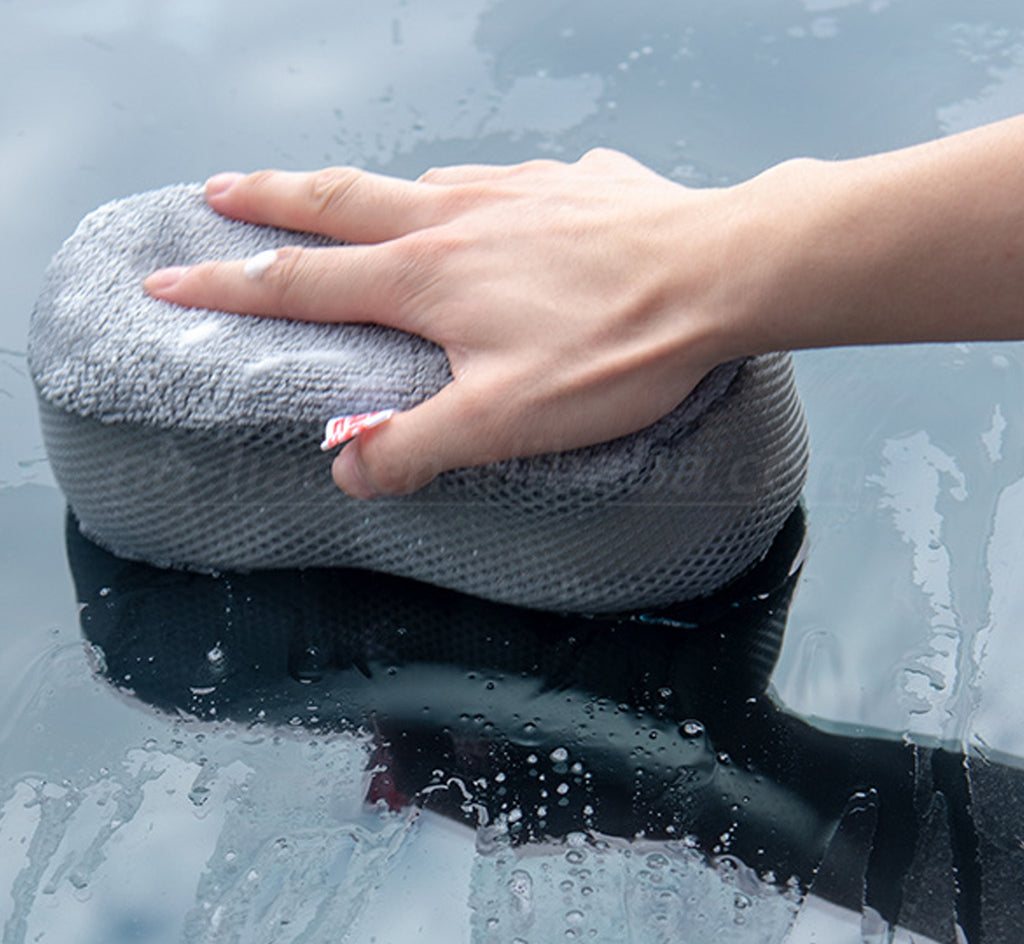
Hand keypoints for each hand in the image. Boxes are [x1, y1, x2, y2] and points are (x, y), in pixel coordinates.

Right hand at [144, 150, 745, 497]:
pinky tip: (483, 200)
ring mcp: (514, 189)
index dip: (228, 286)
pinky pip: (498, 181)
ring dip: (362, 188)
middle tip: (220, 190)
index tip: (171, 277)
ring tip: (342, 197)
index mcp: (425, 277)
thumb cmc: (614, 350)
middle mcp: (455, 217)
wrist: (717, 276)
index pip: (300, 282)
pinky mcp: (569, 182)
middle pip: (337, 200)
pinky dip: (465, 190)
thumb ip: (415, 447)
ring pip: (414, 180)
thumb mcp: (504, 421)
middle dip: (268, 199)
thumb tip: (347, 472)